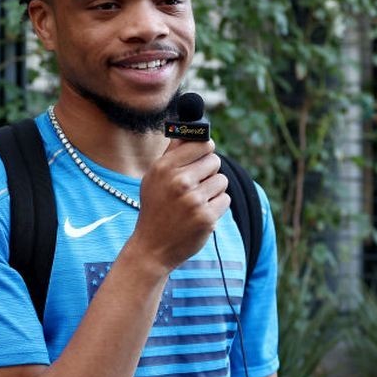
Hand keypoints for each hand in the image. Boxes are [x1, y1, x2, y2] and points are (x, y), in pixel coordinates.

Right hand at [131, 139, 230, 269]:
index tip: (203, 155)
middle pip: (214, 161)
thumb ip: (172, 152)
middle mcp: (179, 182)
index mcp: (164, 167)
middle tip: (196, 184)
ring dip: (214, 190)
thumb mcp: (154, 177)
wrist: (152, 248)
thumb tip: (192, 129)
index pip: (202, 144)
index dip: (205, 150)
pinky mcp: (207, 218)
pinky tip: (201, 213)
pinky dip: (217, 206)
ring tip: (197, 201)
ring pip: (222, 181)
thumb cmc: (155, 208)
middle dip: (209, 171)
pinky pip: (225, 199)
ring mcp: (194, 201)